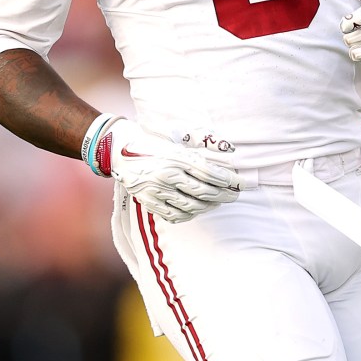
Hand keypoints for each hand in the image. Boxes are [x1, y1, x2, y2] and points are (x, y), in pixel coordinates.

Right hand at [93, 117, 242, 223]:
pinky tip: (197, 209)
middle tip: (235, 195)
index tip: (241, 183)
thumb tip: (226, 162)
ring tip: (218, 201)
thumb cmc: (152, 145)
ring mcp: (157, 191)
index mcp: (176, 158)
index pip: (210, 173)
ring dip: (210, 206)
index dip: (229, 181)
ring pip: (192, 206)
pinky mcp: (149, 202)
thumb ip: (198, 155)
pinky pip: (175, 215)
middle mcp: (167, 175)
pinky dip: (190, 214)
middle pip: (204, 192)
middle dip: (224, 195)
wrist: (119, 150)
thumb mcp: (176, 144)